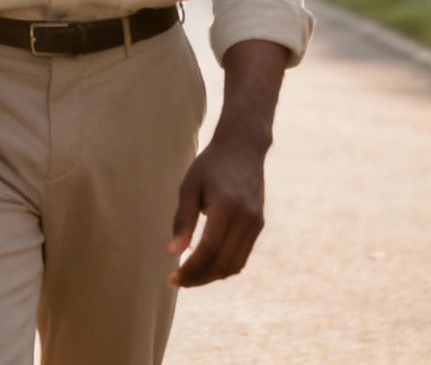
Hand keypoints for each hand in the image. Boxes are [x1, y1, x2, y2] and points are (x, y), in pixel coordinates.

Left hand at [165, 135, 266, 287]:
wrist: (243, 148)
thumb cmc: (211, 165)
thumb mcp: (189, 186)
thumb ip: (182, 220)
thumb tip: (172, 253)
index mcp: (226, 206)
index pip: (209, 249)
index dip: (190, 269)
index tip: (171, 279)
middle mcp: (245, 218)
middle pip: (222, 263)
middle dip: (199, 278)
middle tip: (177, 282)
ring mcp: (255, 223)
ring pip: (235, 265)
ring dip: (211, 276)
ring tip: (190, 277)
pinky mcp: (258, 225)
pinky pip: (242, 256)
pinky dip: (224, 267)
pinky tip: (206, 265)